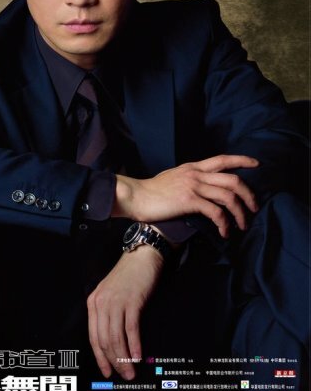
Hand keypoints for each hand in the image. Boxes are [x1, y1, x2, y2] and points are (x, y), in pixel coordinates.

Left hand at [87, 245, 163, 379]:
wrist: (141, 257)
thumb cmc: (128, 276)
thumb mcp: (110, 294)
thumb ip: (107, 313)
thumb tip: (113, 343)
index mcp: (93, 302)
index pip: (93, 337)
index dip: (100, 358)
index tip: (107, 371)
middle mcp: (101, 303)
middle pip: (104, 340)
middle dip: (113, 362)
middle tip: (123, 375)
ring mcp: (116, 302)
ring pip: (116, 337)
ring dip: (124, 358)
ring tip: (131, 370)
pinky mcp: (132, 301)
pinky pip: (131, 329)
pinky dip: (134, 345)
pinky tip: (137, 356)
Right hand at [113, 154, 258, 237]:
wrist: (135, 195)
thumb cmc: (151, 191)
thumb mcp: (173, 177)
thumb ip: (189, 179)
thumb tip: (200, 188)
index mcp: (193, 167)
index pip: (222, 159)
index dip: (242, 160)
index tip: (256, 164)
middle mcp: (196, 174)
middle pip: (233, 179)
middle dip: (249, 194)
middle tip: (254, 208)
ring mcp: (193, 186)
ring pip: (228, 196)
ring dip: (240, 213)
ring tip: (242, 225)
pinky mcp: (189, 200)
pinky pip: (216, 212)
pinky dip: (224, 223)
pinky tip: (224, 231)